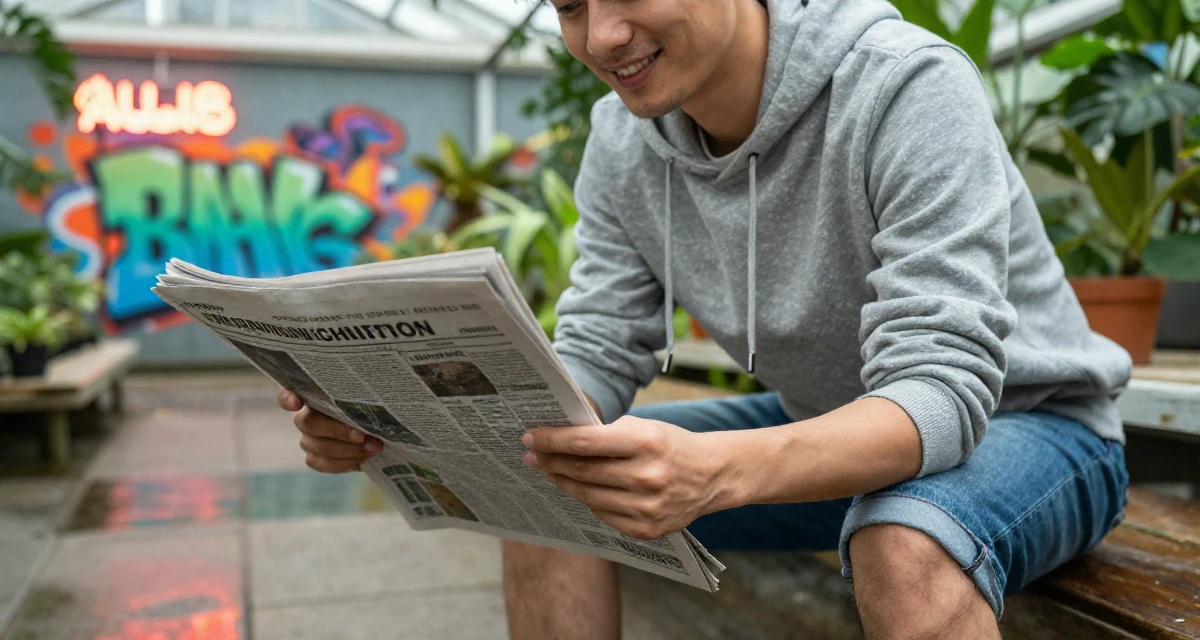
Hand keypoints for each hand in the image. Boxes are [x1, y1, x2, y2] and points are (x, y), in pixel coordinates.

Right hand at [277, 388, 383, 472]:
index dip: (287, 398)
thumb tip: (371, 397)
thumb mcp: (369, 400)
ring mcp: (307, 439)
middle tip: (363, 435)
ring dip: (350, 449)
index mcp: (314, 395)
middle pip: (309, 423)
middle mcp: (305, 417)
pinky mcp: (314, 458)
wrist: (378, 435)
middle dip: (339, 431)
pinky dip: (347, 462)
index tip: (296, 403)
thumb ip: (361, 397)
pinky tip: (364, 458)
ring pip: (319, 446)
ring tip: (374, 446)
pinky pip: (324, 464)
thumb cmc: (372, 410)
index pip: (287, 394)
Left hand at [522, 416, 729, 540]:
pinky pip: (603, 515)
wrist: (711, 475)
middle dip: (550, 461)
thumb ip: (606, 435)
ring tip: (549, 471)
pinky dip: (589, 500)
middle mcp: (646, 477)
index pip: (585, 442)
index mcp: (645, 443)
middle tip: (531, 454)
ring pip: (588, 496)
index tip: (531, 436)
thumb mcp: (643, 428)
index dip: (553, 440)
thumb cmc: (670, 445)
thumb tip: (561, 440)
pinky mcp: (646, 529)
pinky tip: (579, 489)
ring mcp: (646, 507)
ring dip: (563, 482)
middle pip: (582, 471)